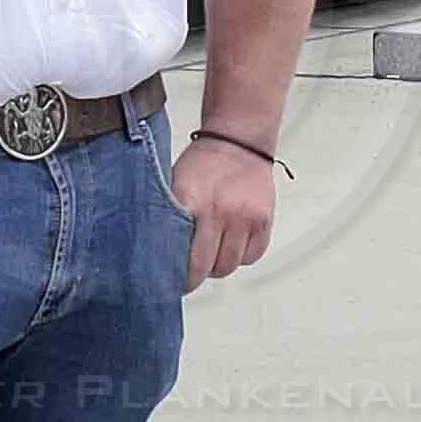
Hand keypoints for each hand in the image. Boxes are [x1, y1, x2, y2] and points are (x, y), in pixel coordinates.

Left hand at [171, 126, 277, 285]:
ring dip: (218, 266)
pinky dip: (241, 256)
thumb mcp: (174, 185)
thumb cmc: (201, 164)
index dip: (176, 275)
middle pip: (207, 267)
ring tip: (211, 253)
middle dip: (196, 275)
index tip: (170, 281)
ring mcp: (244, 217)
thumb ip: (168, 217)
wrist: (238, 140)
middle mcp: (220, 211)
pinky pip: (252, 256)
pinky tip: (231, 244)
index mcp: (190, 200)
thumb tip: (157, 253)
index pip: (182, 256)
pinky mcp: (264, 220)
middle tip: (190, 271)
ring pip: (230, 265)